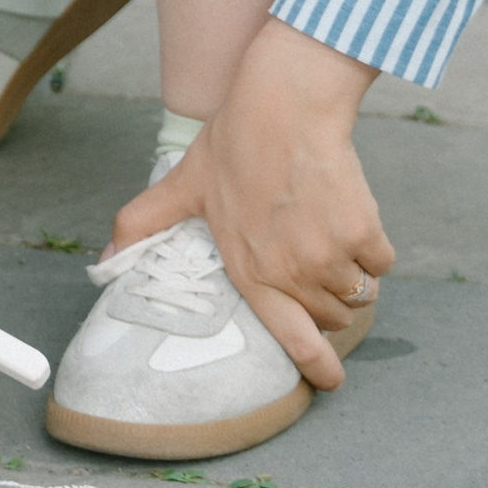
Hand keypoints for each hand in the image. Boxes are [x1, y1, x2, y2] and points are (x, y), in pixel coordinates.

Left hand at [110, 19, 390, 389]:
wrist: (284, 106)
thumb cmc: (233, 144)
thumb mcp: (183, 186)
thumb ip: (143, 224)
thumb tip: (105, 255)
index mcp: (250, 271)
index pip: (292, 340)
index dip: (316, 367)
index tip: (331, 381)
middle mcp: (292, 273)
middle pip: (332, 318)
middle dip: (329, 304)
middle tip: (315, 270)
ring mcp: (330, 255)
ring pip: (359, 293)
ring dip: (353, 277)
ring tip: (330, 242)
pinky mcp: (363, 232)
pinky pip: (382, 263)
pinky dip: (374, 250)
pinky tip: (351, 221)